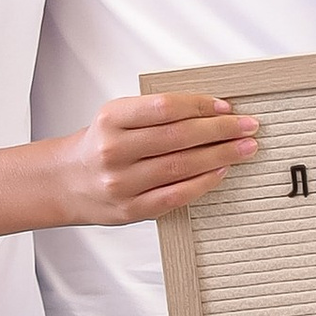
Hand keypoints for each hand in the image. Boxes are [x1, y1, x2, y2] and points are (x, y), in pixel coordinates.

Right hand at [53, 91, 258, 225]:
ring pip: (182, 166)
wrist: (67, 183)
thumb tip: (212, 111)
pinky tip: (222, 171)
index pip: (165, 107)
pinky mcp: (132, 209)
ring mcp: (122, 183)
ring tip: (244, 148)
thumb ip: (156, 113)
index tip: (226, 107)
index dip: (200, 105)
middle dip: (221, 130)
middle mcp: (114, 150)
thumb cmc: (100, 146)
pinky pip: (177, 195)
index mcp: (111, 119)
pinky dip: (204, 182)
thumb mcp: (117, 117)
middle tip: (248, 126)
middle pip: (179, 136)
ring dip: (221, 155)